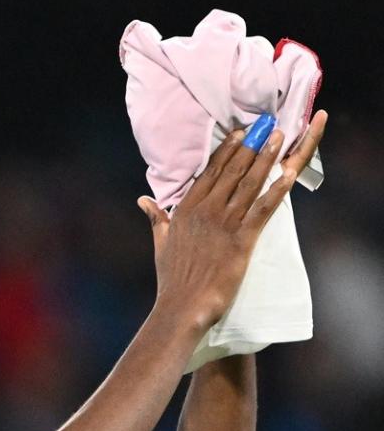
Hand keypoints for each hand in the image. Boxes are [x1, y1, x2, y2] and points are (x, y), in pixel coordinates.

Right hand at [135, 110, 326, 329]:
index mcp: (186, 210)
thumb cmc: (172, 278)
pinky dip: (276, 191)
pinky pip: (262, 210)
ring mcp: (224, 225)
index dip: (226, 150)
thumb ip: (156, 217)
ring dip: (266, 159)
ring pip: (248, 185)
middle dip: (250, 146)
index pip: (209, 172)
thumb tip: (143, 200)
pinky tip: (288, 174)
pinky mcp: (242, 240)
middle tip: (265, 125)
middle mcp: (205, 212)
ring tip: (277, 137)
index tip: (239, 132)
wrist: (183, 305)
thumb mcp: (161, 243)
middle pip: (231, 171)